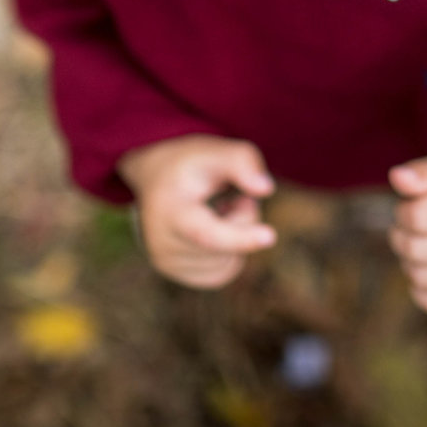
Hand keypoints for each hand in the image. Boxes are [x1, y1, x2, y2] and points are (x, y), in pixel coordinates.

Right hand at [119, 135, 275, 288]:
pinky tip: (214, 229)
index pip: (206, 233)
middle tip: (231, 196)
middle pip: (227, 246)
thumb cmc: (191, 164)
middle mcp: (162, 244)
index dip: (239, 237)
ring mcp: (169, 264)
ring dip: (237, 235)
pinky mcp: (180, 275)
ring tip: (217, 209)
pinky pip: (224, 271)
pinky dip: (230, 252)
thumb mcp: (214, 150)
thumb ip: (242, 161)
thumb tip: (266, 189)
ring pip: (230, 261)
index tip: (270, 237)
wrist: (156, 179)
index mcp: (169, 211)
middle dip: (244, 218)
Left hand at [388, 154, 426, 316]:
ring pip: (418, 278)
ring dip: (410, 261)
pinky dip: (422, 288)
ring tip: (424, 245)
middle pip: (413, 249)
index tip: (411, 207)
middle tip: (413, 228)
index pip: (415, 216)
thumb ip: (423, 172)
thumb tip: (397, 177)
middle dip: (401, 236)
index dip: (403, 211)